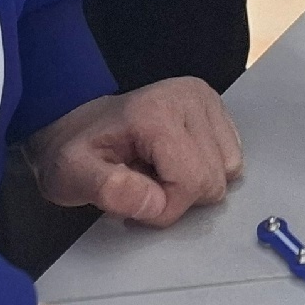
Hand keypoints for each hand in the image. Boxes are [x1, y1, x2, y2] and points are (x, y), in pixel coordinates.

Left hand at [25, 79, 241, 226]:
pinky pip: (231, 157)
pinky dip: (206, 169)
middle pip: (213, 180)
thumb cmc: (76, 152)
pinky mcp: (215, 107)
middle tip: (146, 184)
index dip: (165, 207)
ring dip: (195, 184)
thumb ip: (109, 191)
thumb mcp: (72, 176)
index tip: (135, 200)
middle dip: (180, 196)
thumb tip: (155, 204)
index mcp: (158, 112)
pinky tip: (176, 161)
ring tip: (160, 172)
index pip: (190, 183)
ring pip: (228, 170)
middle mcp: (190, 97)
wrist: (79, 124)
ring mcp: (206, 99)